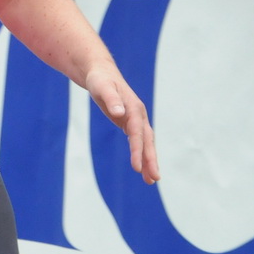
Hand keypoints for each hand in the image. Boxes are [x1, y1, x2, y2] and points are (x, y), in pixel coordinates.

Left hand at [85, 64, 157, 183]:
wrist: (101, 73)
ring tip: (151, 180)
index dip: (137, 150)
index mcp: (134, 108)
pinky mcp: (131, 123)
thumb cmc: (100, 80)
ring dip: (148, 160)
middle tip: (154, 179)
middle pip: (147, 140)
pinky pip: (139, 141)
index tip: (136, 167)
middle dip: (150, 160)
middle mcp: (139, 115)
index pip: (137, 133)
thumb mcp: (102, 87)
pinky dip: (141, 154)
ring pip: (146, 142)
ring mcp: (136, 119)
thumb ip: (111, 99)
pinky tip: (141, 167)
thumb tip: (120, 113)